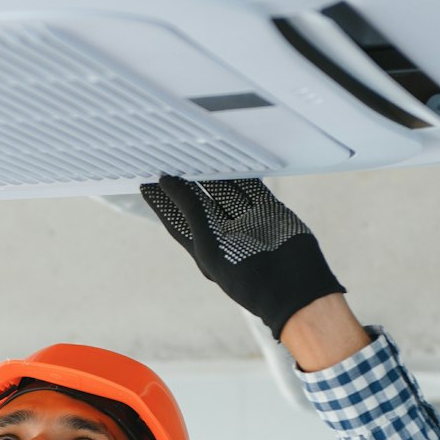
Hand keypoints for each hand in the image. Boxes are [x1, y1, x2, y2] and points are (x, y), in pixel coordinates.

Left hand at [138, 177, 344, 339]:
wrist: (293, 288)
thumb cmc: (246, 278)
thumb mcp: (209, 244)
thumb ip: (190, 210)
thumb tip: (167, 182)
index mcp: (206, 247)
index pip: (178, 219)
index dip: (163, 201)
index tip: (147, 181)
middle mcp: (226, 233)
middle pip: (200, 201)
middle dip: (187, 181)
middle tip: (172, 157)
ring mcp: (248, 221)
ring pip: (226, 190)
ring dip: (213, 172)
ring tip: (196, 151)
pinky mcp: (269, 211)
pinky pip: (253, 186)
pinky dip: (243, 172)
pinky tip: (230, 157)